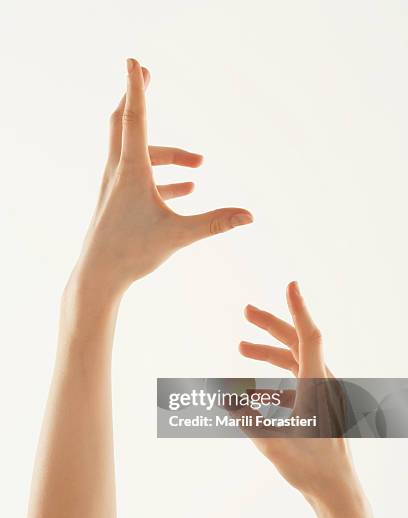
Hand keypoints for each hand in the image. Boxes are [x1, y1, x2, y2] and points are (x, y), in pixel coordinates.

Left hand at [71, 58, 252, 298]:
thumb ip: (215, 222)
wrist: (98, 276)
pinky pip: (140, 177)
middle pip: (123, 122)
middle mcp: (118, 171)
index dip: (136, 87)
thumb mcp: (178, 235)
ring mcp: (115, 186)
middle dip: (136, 97)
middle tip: (146, 74)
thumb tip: (250, 216)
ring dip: (168, 155)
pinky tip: (186, 189)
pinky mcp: (117, 200)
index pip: (135, 118)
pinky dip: (161, 176)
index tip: (134, 61)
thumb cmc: (132, 252)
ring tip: (199, 166)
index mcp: (131, 171)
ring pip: (138, 154)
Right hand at [238, 281, 355, 503]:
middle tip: (245, 312)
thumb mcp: (271, 443)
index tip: (291, 285)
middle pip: (297, 343)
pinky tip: (253, 392)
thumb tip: (221, 394)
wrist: (336, 490)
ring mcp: (322, 393)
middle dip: (271, 326)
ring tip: (240, 348)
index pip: (308, 337)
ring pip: (295, 361)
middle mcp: (322, 383)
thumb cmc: (309, 468)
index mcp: (317, 385)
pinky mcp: (319, 403)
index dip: (298, 309)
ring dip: (269, 352)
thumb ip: (245, 417)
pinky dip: (274, 378)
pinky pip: (296, 381)